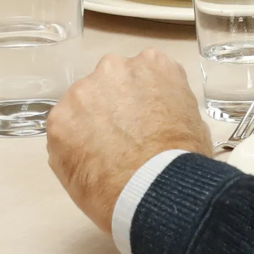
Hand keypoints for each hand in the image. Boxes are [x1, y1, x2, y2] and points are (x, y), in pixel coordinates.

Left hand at [45, 50, 213, 232]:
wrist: (156, 189)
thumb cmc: (182, 160)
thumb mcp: (194, 121)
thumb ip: (170, 106)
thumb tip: (158, 119)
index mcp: (153, 65)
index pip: (142, 76)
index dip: (141, 103)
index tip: (143, 123)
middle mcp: (115, 68)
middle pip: (109, 85)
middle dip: (112, 108)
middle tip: (123, 141)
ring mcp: (83, 91)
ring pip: (82, 107)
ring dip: (89, 127)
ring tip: (105, 159)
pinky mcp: (60, 119)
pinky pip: (64, 132)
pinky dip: (72, 148)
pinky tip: (90, 168)